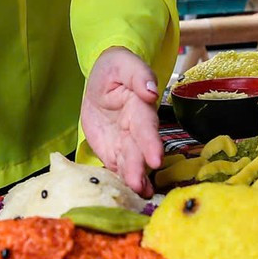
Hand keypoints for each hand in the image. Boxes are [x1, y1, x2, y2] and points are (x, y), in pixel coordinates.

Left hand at [80, 47, 162, 196]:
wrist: (102, 81)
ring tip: (138, 193)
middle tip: (141, 185)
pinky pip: (117, 168)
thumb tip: (151, 90)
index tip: (155, 159)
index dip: (150, 142)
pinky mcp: (113, 152)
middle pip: (139, 149)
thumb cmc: (115, 69)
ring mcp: (125, 142)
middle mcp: (135, 128)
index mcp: (139, 106)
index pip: (146, 126)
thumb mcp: (122, 63)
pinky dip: (122, 182)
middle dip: (141, 167)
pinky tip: (128, 195)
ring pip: (130, 162)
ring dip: (134, 178)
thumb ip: (138, 74)